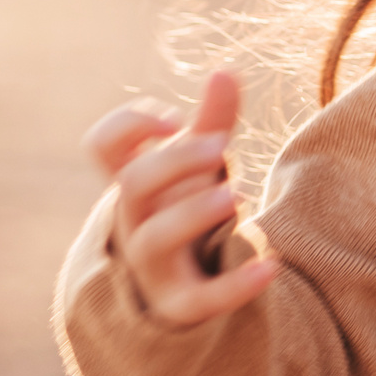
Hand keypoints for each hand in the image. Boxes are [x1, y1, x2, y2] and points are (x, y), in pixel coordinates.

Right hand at [82, 70, 276, 327]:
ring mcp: (152, 268)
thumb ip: (214, 122)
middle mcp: (133, 223)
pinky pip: (200, 301)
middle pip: (132, 186)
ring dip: (193, 214)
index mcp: (134, 183)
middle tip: (220, 147)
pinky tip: (271, 267)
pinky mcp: (181, 305)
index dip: (130, 126)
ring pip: (153, 241)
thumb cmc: (189, 212)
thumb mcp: (202, 168)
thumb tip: (225, 69)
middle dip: (174, 161)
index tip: (172, 117)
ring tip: (239, 196)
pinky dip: (235, 285)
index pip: (103, 147)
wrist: (191, 288)